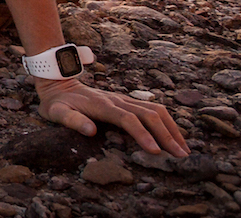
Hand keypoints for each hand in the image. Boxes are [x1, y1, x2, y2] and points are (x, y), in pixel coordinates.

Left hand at [35, 77, 187, 157]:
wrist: (58, 83)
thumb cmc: (57, 103)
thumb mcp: (56, 113)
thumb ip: (72, 121)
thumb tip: (90, 131)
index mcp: (102, 105)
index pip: (128, 119)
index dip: (143, 134)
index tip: (156, 151)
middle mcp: (117, 100)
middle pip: (149, 114)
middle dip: (167, 135)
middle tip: (181, 156)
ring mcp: (124, 99)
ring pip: (155, 109)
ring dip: (172, 128)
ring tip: (184, 149)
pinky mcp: (127, 101)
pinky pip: (153, 108)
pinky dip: (168, 121)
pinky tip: (175, 135)